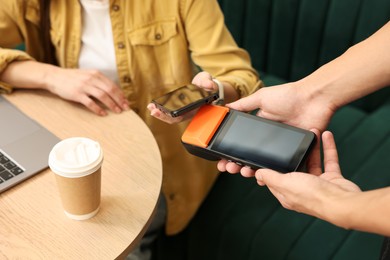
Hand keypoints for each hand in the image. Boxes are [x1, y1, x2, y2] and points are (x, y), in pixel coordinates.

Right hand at [46, 67, 128, 115]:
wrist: (54, 77)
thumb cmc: (73, 78)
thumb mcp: (88, 75)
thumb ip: (99, 81)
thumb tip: (113, 92)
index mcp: (96, 74)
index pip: (112, 85)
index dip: (121, 94)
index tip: (126, 102)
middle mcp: (91, 79)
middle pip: (110, 90)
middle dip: (119, 100)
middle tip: (125, 108)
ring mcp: (84, 86)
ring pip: (102, 96)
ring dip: (111, 105)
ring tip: (117, 111)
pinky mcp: (77, 94)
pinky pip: (90, 103)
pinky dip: (98, 109)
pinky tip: (103, 114)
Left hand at [147, 71, 218, 123]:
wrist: (208, 87)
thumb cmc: (209, 87)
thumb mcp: (210, 83)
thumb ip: (209, 83)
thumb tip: (209, 84)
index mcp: (195, 109)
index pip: (183, 116)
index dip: (173, 117)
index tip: (166, 114)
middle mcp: (188, 112)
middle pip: (174, 119)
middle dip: (163, 116)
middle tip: (153, 111)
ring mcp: (183, 110)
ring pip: (170, 116)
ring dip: (160, 113)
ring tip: (150, 107)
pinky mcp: (178, 106)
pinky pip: (168, 110)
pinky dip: (160, 108)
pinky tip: (153, 105)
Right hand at [218, 83, 335, 173]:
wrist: (314, 100)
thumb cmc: (289, 96)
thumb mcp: (262, 98)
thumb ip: (244, 104)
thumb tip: (226, 107)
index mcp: (261, 127)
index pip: (242, 142)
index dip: (231, 151)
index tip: (221, 158)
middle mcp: (269, 139)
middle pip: (250, 156)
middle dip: (237, 163)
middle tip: (228, 168)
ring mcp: (281, 147)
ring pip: (264, 164)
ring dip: (251, 169)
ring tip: (243, 172)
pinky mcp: (294, 152)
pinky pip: (282, 166)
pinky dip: (273, 174)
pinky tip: (262, 176)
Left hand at [254, 130, 360, 217]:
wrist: (343, 203)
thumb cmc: (313, 196)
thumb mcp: (285, 184)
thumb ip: (271, 178)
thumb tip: (258, 175)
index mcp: (287, 193)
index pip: (275, 179)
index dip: (271, 167)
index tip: (268, 153)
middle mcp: (302, 189)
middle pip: (295, 167)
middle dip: (294, 152)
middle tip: (292, 137)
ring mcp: (318, 184)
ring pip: (312, 161)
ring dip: (311, 147)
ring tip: (310, 131)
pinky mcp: (332, 179)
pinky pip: (328, 160)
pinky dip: (328, 148)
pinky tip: (326, 135)